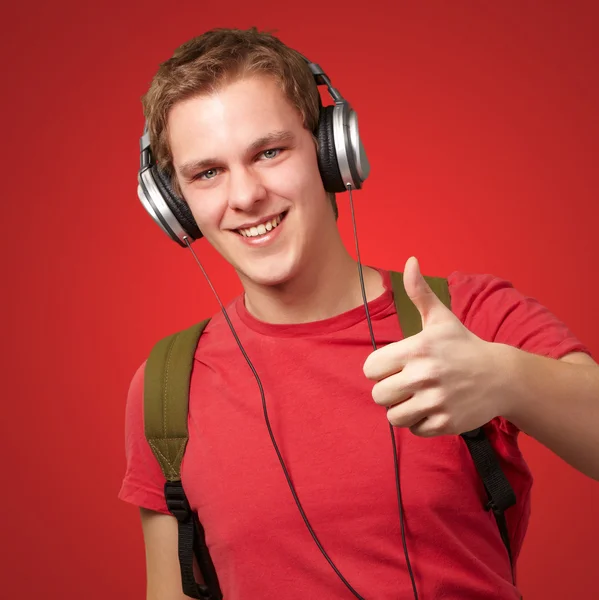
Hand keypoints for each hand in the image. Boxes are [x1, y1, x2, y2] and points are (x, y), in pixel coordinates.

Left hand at [363, 257, 506, 436]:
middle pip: (378, 395)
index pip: (370, 369)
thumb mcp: (441, 319)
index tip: (392, 367)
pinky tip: (432, 409)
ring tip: (417, 398)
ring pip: (393, 416)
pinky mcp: (446, 423)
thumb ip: (419, 292)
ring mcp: (435, 402)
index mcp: (416, 349)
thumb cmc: (464, 346)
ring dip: (402, 409)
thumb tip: (410, 260)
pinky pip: (414, 430)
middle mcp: (423, 376)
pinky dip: (420, 423)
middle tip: (406, 384)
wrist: (502, 376)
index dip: (378, 369)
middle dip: (389, 391)